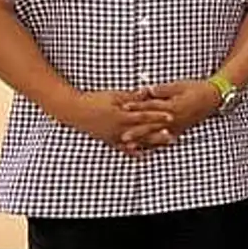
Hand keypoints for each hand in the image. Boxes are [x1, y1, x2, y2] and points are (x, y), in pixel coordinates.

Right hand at [55, 89, 174, 155]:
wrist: (73, 111)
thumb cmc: (94, 99)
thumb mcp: (113, 95)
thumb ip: (131, 96)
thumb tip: (148, 91)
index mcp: (121, 115)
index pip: (144, 116)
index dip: (158, 116)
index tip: (171, 117)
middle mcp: (119, 128)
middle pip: (143, 131)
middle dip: (159, 134)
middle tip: (174, 137)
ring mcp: (114, 136)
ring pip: (136, 141)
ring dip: (151, 143)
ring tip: (165, 144)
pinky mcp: (108, 140)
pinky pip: (123, 148)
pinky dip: (133, 152)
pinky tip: (144, 156)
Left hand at [123, 80, 222, 139]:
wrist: (213, 98)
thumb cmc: (196, 89)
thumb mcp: (180, 85)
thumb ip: (163, 89)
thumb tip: (148, 90)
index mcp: (173, 106)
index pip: (151, 106)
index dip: (137, 106)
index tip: (123, 107)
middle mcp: (174, 119)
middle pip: (152, 126)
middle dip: (136, 132)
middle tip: (122, 138)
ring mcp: (177, 126)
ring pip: (157, 135)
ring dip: (143, 141)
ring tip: (130, 147)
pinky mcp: (179, 130)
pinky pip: (164, 139)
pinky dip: (154, 145)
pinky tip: (145, 149)